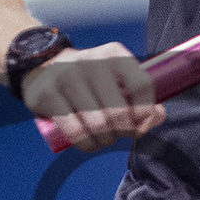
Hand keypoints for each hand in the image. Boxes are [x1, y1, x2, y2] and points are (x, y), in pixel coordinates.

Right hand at [23, 41, 162, 152]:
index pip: (141, 85)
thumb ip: (139, 95)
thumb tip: (157, 116)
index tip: (140, 123)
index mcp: (113, 54)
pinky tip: (89, 143)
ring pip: (97, 124)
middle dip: (123, 132)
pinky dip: (86, 144)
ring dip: (105, 140)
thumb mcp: (114, 77)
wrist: (41, 67)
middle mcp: (90, 61)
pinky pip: (74, 131)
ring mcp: (66, 77)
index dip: (145, 112)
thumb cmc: (88, 78)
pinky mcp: (46, 94)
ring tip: (103, 139)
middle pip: (119, 111)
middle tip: (118, 134)